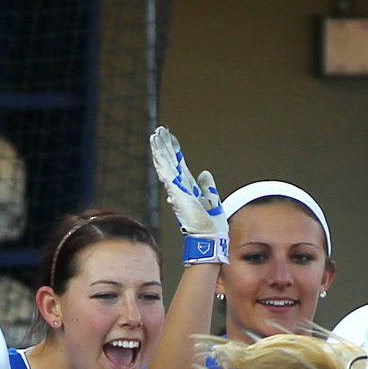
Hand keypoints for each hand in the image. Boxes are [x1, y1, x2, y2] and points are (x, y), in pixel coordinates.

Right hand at [149, 127, 225, 265]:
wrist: (210, 237)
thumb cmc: (211, 225)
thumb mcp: (212, 200)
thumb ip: (207, 187)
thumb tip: (205, 173)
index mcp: (188, 188)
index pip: (179, 165)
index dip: (174, 151)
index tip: (169, 137)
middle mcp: (180, 187)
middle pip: (170, 162)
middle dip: (164, 146)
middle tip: (158, 131)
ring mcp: (176, 190)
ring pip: (165, 165)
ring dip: (160, 150)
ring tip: (155, 135)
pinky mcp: (176, 193)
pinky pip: (166, 173)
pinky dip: (161, 161)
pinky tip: (156, 150)